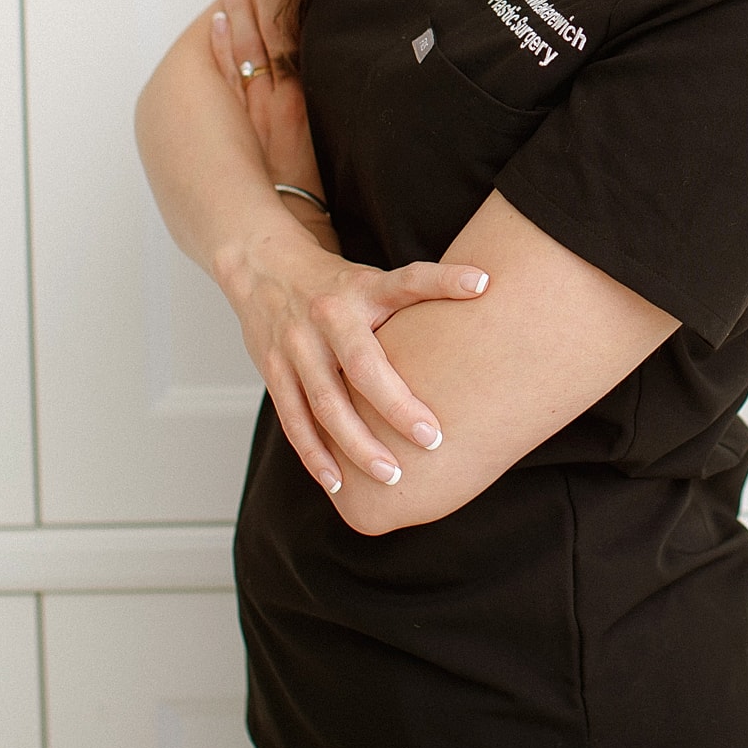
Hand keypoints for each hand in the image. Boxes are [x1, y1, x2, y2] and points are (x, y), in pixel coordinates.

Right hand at [207, 0, 491, 497]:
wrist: (256, 263)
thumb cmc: (334, 277)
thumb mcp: (374, 274)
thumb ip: (420, 293)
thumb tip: (492, 294)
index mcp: (358, 287)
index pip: (409, 280)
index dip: (446, 279)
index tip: (484, 284)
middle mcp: (325, 317)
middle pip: (361, 366)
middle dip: (395, 403)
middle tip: (433, 436)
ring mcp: (294, 349)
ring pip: (324, 404)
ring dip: (356, 443)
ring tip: (390, 475)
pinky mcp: (275, 373)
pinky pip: (294, 421)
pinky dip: (315, 454)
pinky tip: (338, 484)